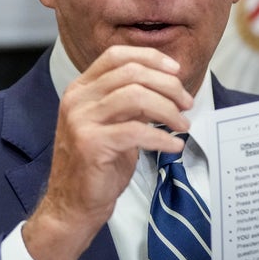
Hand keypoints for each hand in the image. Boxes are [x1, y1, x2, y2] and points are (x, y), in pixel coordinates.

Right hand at [23, 45, 192, 259]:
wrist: (72, 204)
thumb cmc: (96, 165)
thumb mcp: (111, 124)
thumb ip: (129, 102)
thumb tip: (167, 86)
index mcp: (81, 89)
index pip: (116, 55)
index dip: (150, 58)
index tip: (175, 71)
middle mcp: (77, 99)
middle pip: (131, 73)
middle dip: (167, 85)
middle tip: (186, 103)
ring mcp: (81, 120)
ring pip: (136, 96)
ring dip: (168, 109)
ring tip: (183, 125)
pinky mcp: (91, 144)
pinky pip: (136, 131)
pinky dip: (162, 137)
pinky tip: (173, 145)